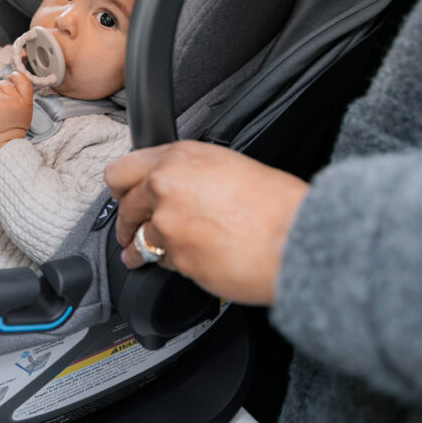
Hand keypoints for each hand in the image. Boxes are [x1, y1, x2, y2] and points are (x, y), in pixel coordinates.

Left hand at [0, 72, 32, 161]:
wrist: (4, 143)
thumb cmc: (12, 130)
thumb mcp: (24, 112)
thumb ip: (20, 98)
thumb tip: (10, 83)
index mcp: (25, 101)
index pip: (23, 80)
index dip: (15, 75)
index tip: (9, 77)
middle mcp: (14, 99)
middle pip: (3, 83)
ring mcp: (1, 102)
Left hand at [104, 141, 308, 305]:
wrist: (299, 240)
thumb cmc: (280, 205)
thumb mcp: (229, 165)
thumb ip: (191, 173)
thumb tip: (176, 184)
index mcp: (179, 158)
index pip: (122, 169)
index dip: (122, 188)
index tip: (123, 197)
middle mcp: (166, 187)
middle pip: (125, 207)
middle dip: (128, 221)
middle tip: (131, 230)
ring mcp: (168, 225)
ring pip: (140, 238)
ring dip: (142, 249)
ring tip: (142, 257)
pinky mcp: (177, 258)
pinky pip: (162, 263)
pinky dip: (171, 265)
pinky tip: (187, 262)